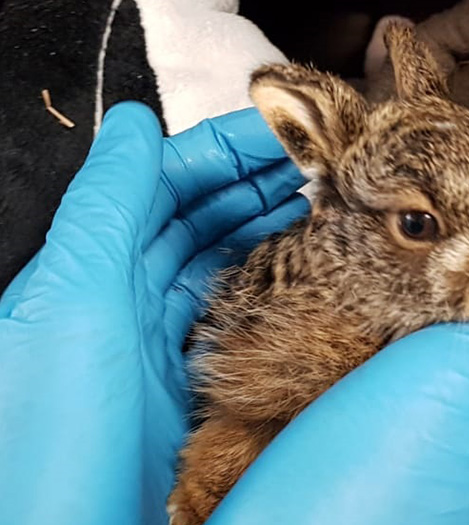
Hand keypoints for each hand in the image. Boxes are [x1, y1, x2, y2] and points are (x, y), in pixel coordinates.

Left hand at [0, 102, 307, 524]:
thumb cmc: (53, 435)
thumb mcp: (74, 300)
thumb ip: (105, 208)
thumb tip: (134, 126)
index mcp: (91, 271)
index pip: (161, 185)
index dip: (223, 151)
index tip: (284, 131)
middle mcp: (123, 303)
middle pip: (197, 220)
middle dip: (256, 183)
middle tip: (320, 165)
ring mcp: (159, 346)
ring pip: (221, 264)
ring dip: (268, 229)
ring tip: (321, 206)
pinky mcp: (190, 390)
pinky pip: (235, 318)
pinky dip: (270, 286)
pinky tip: (303, 272)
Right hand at [206, 218, 468, 523]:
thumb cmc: (372, 495)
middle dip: (468, 256)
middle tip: (423, 200)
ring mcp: (414, 439)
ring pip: (433, 340)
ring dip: (415, 286)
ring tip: (382, 237)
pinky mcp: (356, 442)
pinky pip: (380, 367)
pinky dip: (371, 323)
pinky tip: (344, 304)